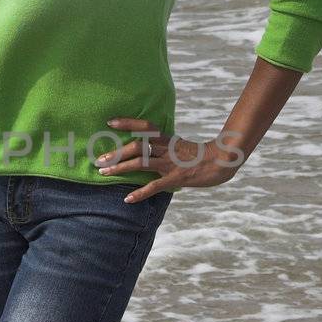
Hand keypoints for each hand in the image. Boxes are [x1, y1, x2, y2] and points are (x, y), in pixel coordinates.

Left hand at [95, 116, 244, 201]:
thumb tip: (147, 148)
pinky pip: (154, 186)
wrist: (222, 162)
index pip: (146, 126)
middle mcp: (167, 148)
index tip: (110, 122)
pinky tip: (127, 199)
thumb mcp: (180, 146)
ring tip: (104, 173)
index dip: (128, 122)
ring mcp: (171, 163)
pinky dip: (139, 193)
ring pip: (141, 162)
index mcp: (168, 139)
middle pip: (138, 146)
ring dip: (120, 168)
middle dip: (116, 153)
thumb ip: (164, 146)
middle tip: (99, 160)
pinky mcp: (176, 178)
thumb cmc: (200, 155)